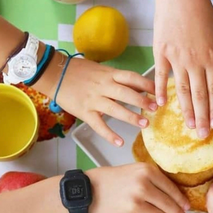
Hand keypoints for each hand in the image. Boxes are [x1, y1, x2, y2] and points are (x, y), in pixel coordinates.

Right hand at [40, 54, 156, 145]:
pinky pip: (98, 125)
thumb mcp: (101, 70)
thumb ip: (118, 79)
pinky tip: (119, 142)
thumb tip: (138, 87)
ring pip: (115, 109)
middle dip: (142, 101)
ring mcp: (93, 99)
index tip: (159, 92)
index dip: (147, 84)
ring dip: (131, 117)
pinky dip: (109, 134)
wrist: (53, 72)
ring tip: (144, 124)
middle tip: (155, 109)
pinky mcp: (84, 112)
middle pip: (126, 93)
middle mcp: (103, 86)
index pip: (132, 77)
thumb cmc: (78, 71)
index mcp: (109, 74)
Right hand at [87, 164, 189, 212]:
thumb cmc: (109, 180)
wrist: (86, 192)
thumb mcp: (132, 170)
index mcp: (146, 171)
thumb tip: (173, 195)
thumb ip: (151, 179)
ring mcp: (136, 205)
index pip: (171, 188)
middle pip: (168, 204)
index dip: (181, 199)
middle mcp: (143, 187)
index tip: (186, 205)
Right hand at [153, 0, 212, 137]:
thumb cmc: (203, 15)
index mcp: (211, 58)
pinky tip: (160, 105)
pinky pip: (160, 76)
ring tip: (188, 125)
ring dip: (185, 110)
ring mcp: (176, 58)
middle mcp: (195, 61)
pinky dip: (159, 90)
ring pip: (181, 89)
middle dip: (202, 116)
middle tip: (203, 134)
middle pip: (199, 95)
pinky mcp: (161, 52)